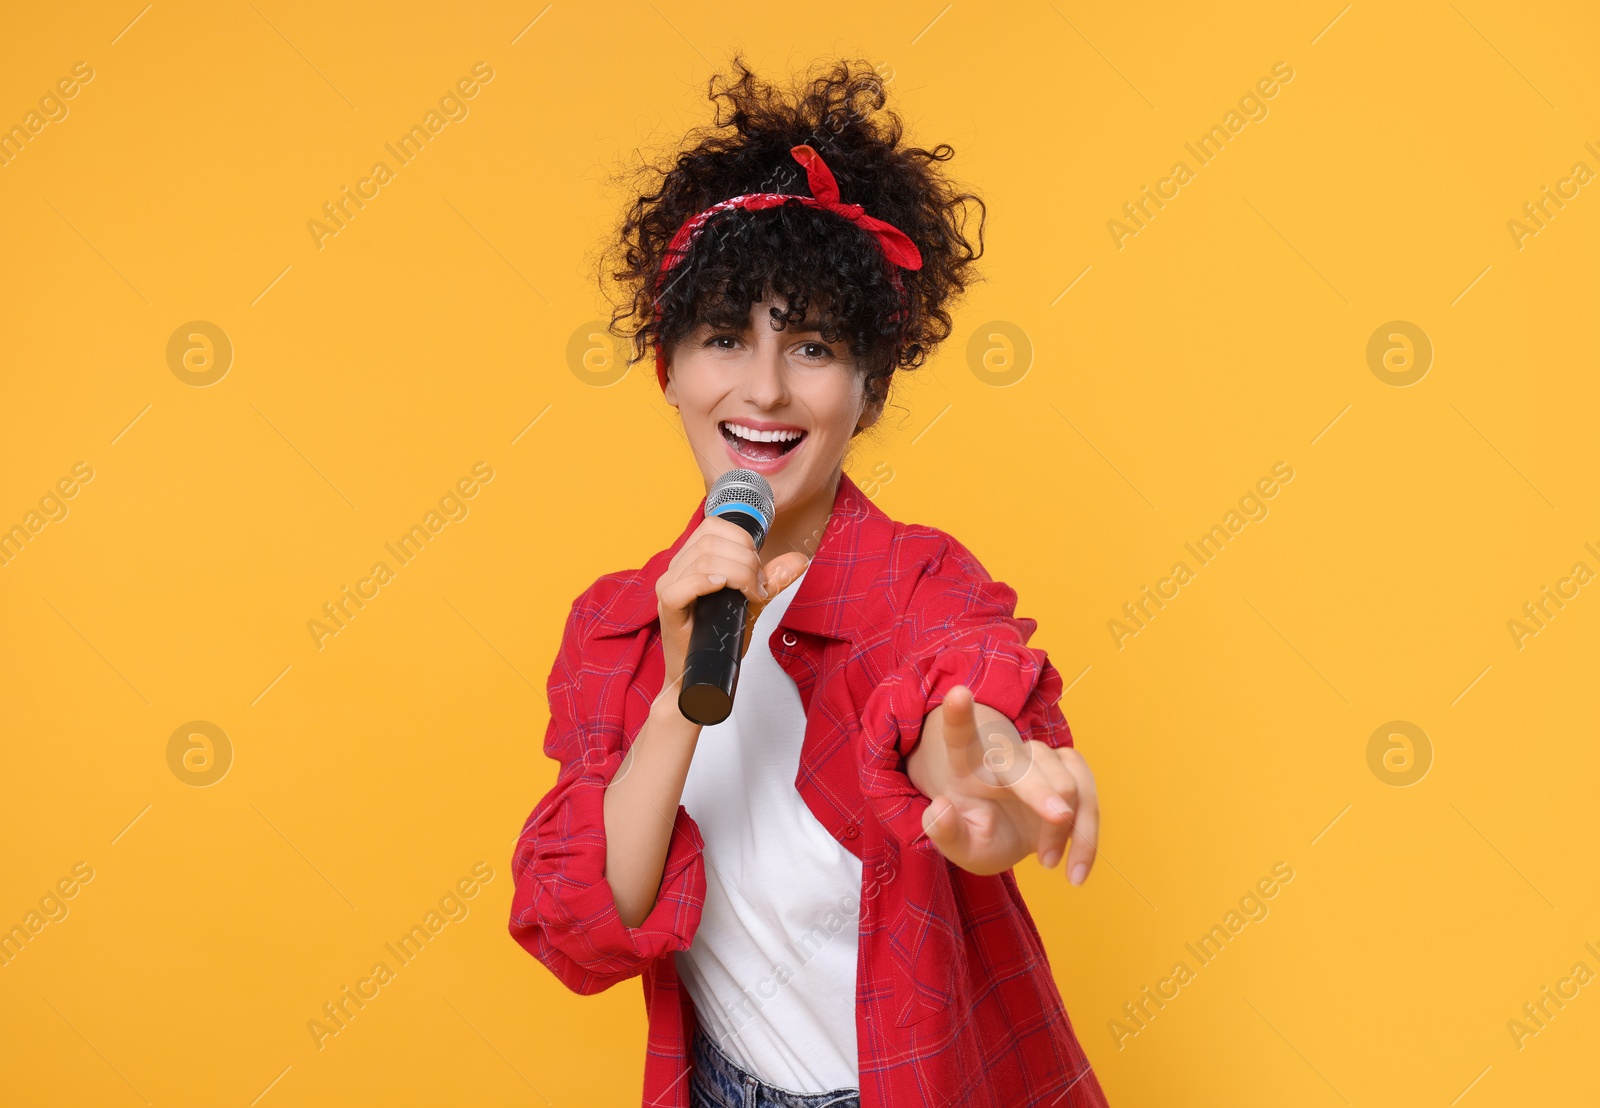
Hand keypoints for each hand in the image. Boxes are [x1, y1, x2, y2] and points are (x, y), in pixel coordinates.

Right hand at [655, 517, 809, 692]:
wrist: (702, 673)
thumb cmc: (719, 637)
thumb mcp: (751, 602)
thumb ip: (772, 579)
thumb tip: (799, 558)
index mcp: (693, 558)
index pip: (713, 526)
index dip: (742, 540)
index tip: (758, 568)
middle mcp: (677, 568)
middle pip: (710, 542)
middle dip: (745, 560)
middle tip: (758, 586)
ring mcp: (669, 587)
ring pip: (700, 561)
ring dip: (735, 573)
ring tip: (748, 594)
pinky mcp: (667, 609)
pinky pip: (679, 587)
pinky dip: (702, 583)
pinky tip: (721, 587)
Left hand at [907, 684, 1098, 883]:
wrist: (1008, 834)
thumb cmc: (978, 834)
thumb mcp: (959, 845)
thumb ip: (943, 832)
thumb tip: (940, 808)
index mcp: (967, 764)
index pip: (959, 735)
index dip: (958, 716)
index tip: (957, 694)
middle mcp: (1006, 754)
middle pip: (1026, 766)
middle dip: (1043, 789)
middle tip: (1058, 817)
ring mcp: (1040, 759)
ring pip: (1065, 781)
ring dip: (1064, 828)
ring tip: (1049, 863)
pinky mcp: (1069, 769)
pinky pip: (1089, 794)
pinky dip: (1087, 833)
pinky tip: (1076, 868)